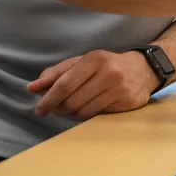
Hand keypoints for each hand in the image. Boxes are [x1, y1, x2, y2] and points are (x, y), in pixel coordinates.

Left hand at [27, 49, 156, 120]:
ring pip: (83, 111)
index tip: (39, 110)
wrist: (143, 69)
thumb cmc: (106, 66)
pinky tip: (88, 109)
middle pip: (72, 101)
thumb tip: (32, 88)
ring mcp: (118, 88)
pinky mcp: (126, 101)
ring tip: (73, 109)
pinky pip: (96, 116)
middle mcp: (108, 72)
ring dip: (72, 114)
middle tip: (57, 110)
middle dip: (60, 109)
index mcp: (94, 59)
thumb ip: (57, 73)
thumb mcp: (82, 63)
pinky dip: (86, 116)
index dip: (48, 99)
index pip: (64, 83)